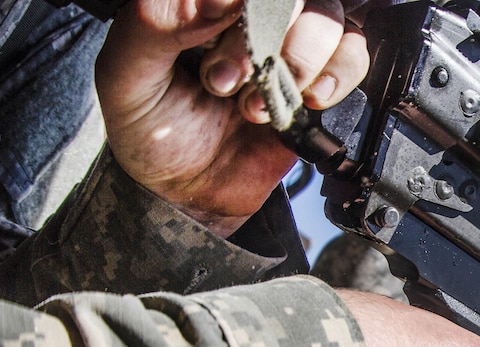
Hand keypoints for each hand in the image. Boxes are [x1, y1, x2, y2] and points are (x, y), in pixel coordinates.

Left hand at [95, 0, 367, 236]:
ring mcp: (288, 45)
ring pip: (329, 17)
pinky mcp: (318, 81)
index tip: (215, 33)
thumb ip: (159, 22)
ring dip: (301, 59)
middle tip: (225, 82)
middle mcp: (249, 14)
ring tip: (258, 103)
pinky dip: (338, 75)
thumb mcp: (126, 74)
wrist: (189, 195)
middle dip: (265, 38)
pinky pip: (352, 56)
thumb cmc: (151, 132)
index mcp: (203, 3)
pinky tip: (308, 100)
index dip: (244, 5)